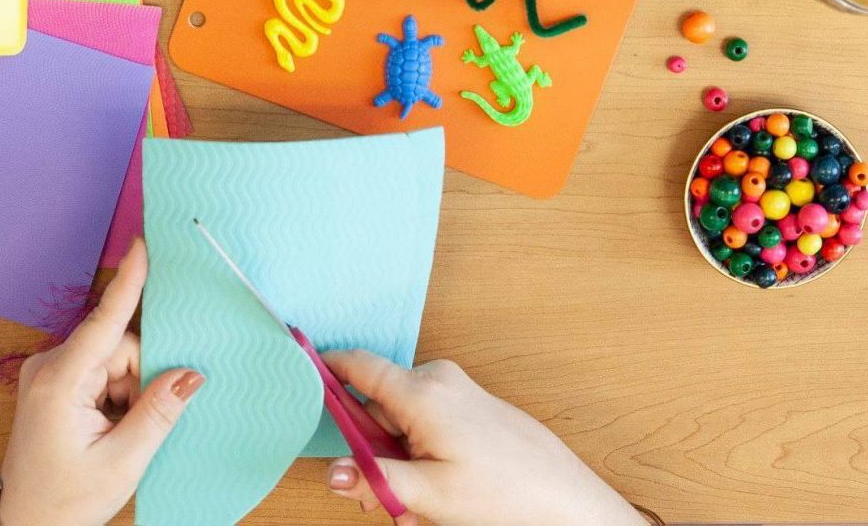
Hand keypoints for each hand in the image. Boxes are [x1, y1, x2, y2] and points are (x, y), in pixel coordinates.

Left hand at [0, 239, 204, 525]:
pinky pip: (100, 372)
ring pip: (112, 360)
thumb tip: (191, 373)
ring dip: (128, 390)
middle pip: (117, 346)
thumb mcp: (122, 462)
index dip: (129, 283)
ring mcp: (48, 374)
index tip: (143, 244)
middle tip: (137, 424)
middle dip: (139, 377)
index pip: (104, 323)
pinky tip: (112, 427)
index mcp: (59, 382)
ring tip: (119, 434)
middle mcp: (48, 367)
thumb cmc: (65, 501)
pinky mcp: (53, 383)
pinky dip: (116, 394)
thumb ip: (158, 411)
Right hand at [321, 350, 640, 525]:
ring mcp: (458, 390)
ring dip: (401, 460)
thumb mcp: (429, 496)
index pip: (356, 365)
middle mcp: (439, 380)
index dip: (323, 368)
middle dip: (374, 451)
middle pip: (377, 406)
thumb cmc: (507, 496)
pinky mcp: (472, 405)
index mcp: (422, 392)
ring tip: (425, 501)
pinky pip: (428, 423)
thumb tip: (332, 471)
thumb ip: (375, 479)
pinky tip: (445, 488)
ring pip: (402, 421)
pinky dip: (424, 454)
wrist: (569, 502)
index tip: (299, 373)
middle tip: (388, 495)